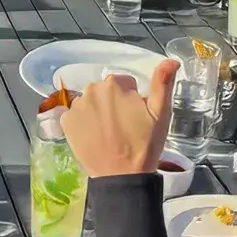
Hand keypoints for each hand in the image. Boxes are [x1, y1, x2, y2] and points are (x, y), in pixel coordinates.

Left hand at [59, 63, 178, 176]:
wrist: (121, 176)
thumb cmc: (144, 145)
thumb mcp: (160, 113)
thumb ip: (163, 83)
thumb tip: (170, 60)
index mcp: (114, 84)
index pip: (126, 84)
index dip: (134, 100)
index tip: (137, 117)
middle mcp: (91, 90)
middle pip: (106, 92)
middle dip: (115, 104)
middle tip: (125, 127)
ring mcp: (76, 107)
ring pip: (91, 103)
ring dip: (99, 113)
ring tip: (110, 134)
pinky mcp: (65, 122)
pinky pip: (77, 116)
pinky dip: (84, 123)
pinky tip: (95, 137)